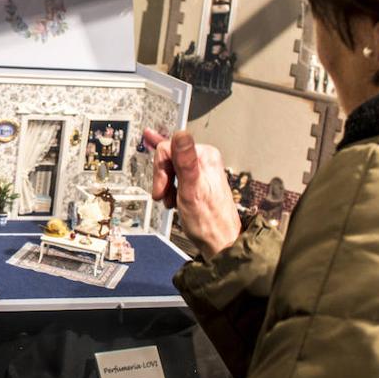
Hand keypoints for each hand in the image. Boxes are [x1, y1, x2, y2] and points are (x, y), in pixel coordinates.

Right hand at [143, 128, 240, 258]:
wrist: (219, 243)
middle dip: (162, 178)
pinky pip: (175, 175)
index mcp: (204, 155)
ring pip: (169, 168)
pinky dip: (170, 187)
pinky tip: (170, 196)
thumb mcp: (191, 191)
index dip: (159, 170)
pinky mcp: (197, 180)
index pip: (167, 147)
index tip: (161, 189)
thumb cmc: (207, 222)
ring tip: (171, 200)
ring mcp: (201, 169)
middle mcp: (204, 158)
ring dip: (165, 185)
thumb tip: (181, 134)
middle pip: (167, 157)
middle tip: (164, 196)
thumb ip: (185, 161)